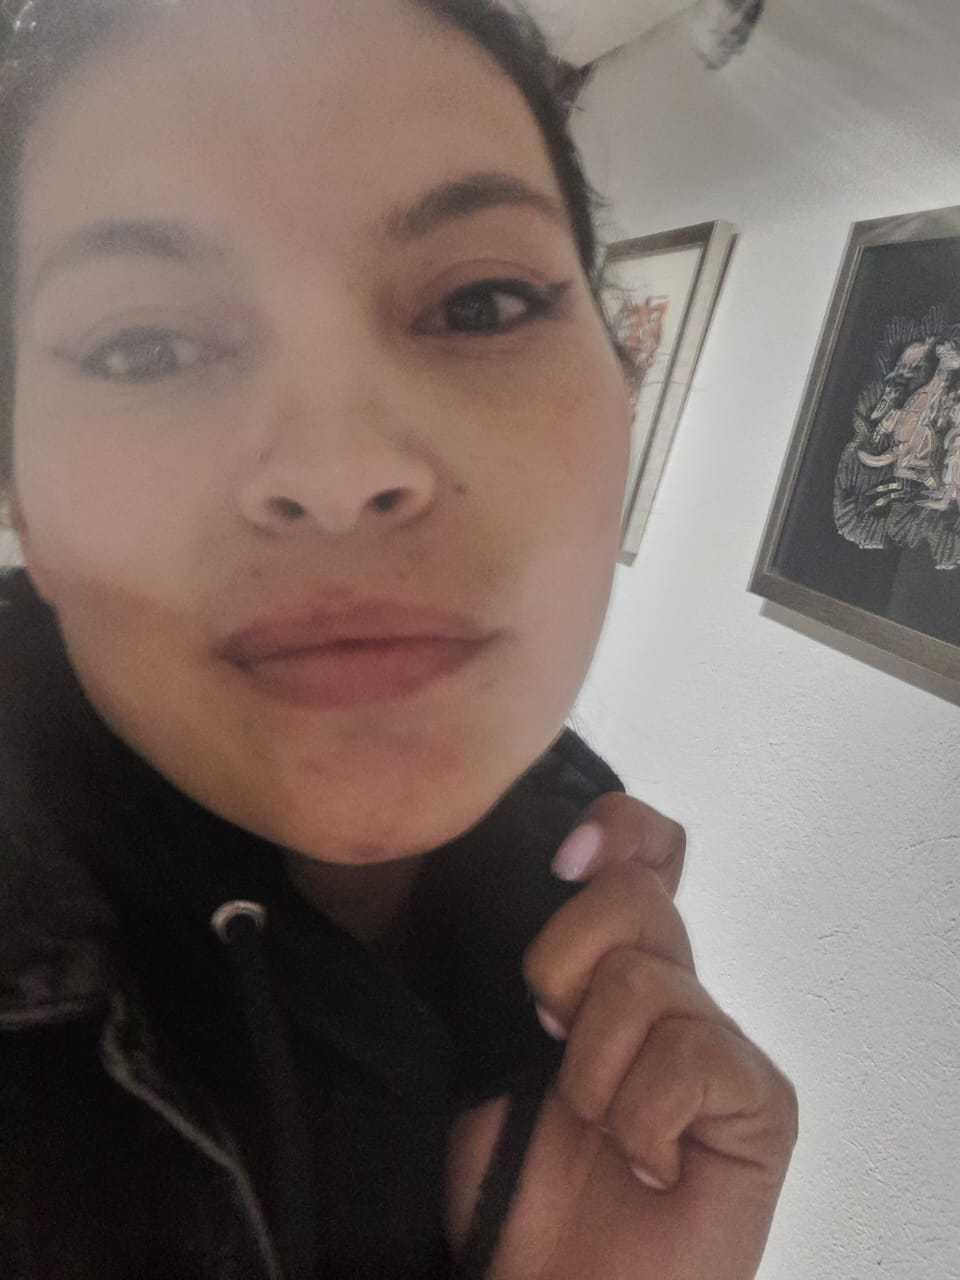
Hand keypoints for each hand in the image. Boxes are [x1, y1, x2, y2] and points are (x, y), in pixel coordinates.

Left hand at [447, 793, 797, 1279]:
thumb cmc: (514, 1179)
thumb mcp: (490, 1045)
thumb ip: (521, 961)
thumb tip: (542, 869)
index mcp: (613, 965)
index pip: (646, 845)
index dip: (615, 832)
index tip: (561, 864)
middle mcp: (675, 988)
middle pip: (634, 894)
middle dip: (561, 969)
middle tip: (547, 1045)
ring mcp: (722, 1043)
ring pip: (646, 978)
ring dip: (590, 1073)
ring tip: (597, 1130)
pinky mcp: (763, 1101)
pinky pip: (691, 1055)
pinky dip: (642, 1122)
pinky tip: (649, 1165)